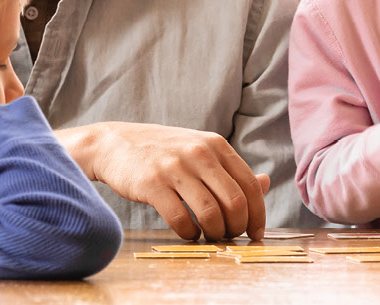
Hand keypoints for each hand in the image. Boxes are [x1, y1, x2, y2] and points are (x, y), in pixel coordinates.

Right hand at [57, 122, 266, 241]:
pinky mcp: (152, 184)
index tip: (256, 233)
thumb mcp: (201, 150)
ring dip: (215, 233)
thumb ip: (231, 169)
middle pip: (235, 202)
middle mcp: (199, 154)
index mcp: (217, 145)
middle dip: (238, 227)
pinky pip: (180, 219)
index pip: (250, 185)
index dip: (258, 214)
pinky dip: (189, 233)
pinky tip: (188, 233)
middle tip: (231, 237)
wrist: (114, 142)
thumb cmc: (164, 151)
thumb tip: (266, 183)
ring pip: (210, 213)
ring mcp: (175, 168)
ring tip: (210, 236)